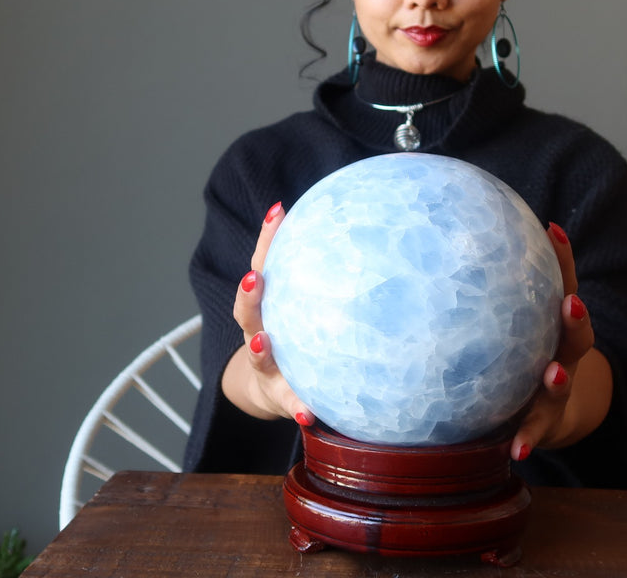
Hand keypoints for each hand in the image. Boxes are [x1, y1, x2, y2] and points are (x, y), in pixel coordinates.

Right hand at [220, 202, 314, 425]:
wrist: (277, 388)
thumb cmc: (302, 337)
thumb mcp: (308, 306)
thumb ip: (332, 278)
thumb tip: (379, 229)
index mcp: (269, 304)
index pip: (265, 263)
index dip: (269, 237)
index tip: (279, 212)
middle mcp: (260, 332)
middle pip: (247, 309)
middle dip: (249, 293)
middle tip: (255, 279)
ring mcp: (266, 365)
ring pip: (257, 355)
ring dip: (260, 349)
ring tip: (265, 343)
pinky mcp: (279, 397)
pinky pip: (288, 403)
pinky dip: (297, 408)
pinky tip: (308, 414)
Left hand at [510, 223, 611, 460]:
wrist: (547, 413)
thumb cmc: (520, 355)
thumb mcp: (512, 324)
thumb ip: (490, 291)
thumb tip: (451, 235)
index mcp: (556, 325)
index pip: (563, 283)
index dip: (563, 257)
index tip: (554, 232)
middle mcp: (563, 354)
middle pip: (576, 334)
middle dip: (575, 318)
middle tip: (572, 305)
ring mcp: (557, 390)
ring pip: (562, 382)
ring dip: (559, 377)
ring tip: (552, 374)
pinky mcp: (544, 423)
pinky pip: (537, 432)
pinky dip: (528, 440)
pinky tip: (516, 450)